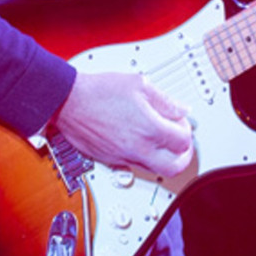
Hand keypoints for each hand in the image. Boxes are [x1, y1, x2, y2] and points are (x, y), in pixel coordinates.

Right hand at [52, 71, 194, 177]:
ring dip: (164, 158)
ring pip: (155, 171)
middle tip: (181, 143)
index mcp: (149, 129)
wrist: (68, 101)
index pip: (183, 141)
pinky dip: (144, 158)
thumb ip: (165, 100)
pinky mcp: (111, 161)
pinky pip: (135, 166)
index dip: (187, 130)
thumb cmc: (99, 91)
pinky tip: (140, 141)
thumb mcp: (138, 85)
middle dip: (183, 156)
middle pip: (174, 167)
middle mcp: (138, 148)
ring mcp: (123, 158)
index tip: (181, 121)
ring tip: (161, 141)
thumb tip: (181, 109)